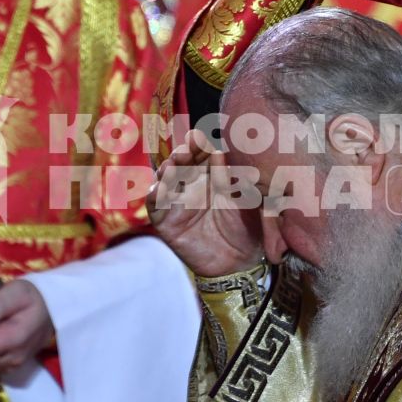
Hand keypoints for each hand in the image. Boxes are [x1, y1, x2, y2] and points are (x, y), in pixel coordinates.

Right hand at [152, 128, 262, 277]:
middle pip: (180, 164)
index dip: (198, 146)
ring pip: (164, 180)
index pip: (201, 155)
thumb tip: (218, 151)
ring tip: (173, 166)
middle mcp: (192, 187)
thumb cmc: (247, 228)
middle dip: (181, 155)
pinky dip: (154, 196)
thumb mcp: (245, 199)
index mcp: (212, 177)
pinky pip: (154, 207)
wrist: (242, 262)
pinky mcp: (167, 223)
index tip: (198, 138)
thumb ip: (232, 178)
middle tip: (186, 151)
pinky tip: (159, 189)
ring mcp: (178, 203)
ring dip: (166, 171)